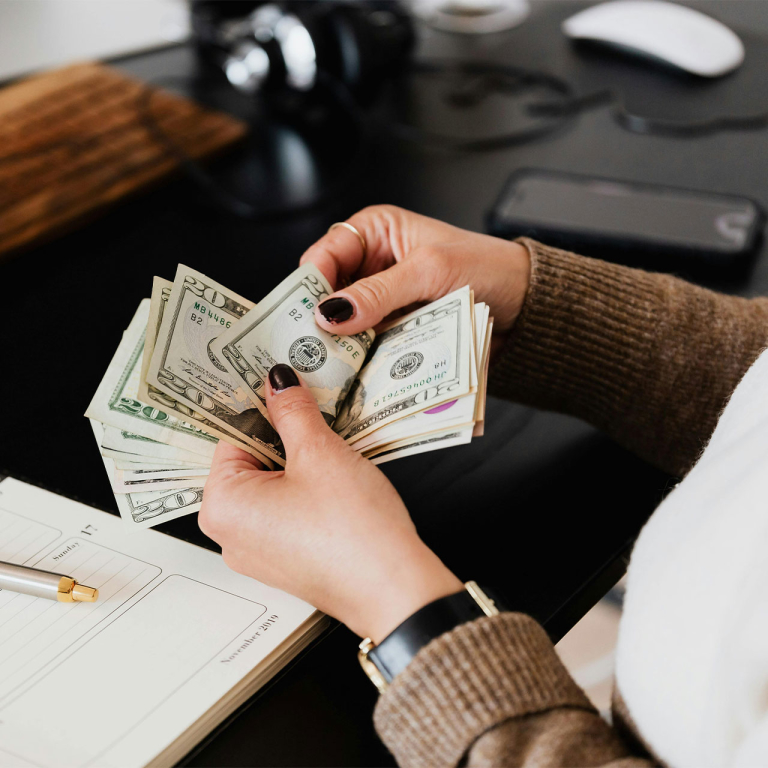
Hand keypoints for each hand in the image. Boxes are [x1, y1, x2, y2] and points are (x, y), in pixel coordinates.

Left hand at [198, 364, 461, 641]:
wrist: (394, 589)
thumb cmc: (353, 531)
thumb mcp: (320, 453)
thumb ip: (292, 411)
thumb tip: (278, 383)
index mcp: (222, 506)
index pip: (231, 436)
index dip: (262, 409)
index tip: (284, 390)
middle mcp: (231, 534)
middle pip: (251, 462)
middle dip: (284, 437)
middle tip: (316, 418)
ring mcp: (259, 551)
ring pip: (273, 486)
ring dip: (300, 463)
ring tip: (332, 454)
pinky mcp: (287, 560)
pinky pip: (287, 511)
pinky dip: (307, 490)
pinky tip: (336, 483)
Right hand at [301, 206, 530, 351]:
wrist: (525, 303)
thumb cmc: (486, 267)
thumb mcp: (428, 271)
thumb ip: (378, 291)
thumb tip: (330, 311)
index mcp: (376, 231)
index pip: (325, 253)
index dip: (311, 283)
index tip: (305, 314)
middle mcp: (374, 263)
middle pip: (330, 292)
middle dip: (323, 317)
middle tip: (313, 345)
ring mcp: (384, 299)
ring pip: (346, 322)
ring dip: (341, 341)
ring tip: (331, 363)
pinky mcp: (395, 327)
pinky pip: (368, 341)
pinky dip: (361, 355)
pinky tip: (355, 368)